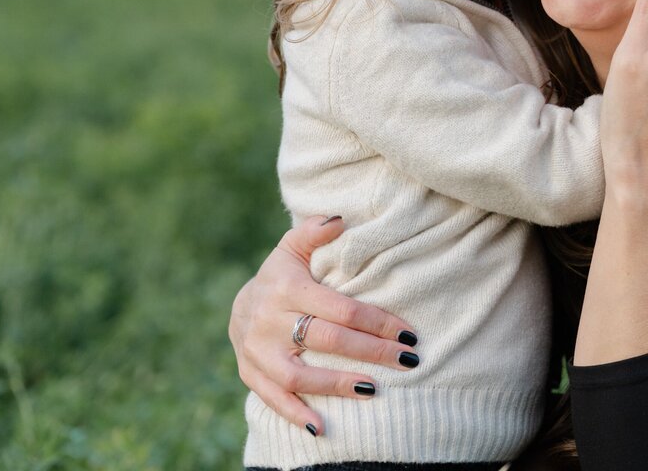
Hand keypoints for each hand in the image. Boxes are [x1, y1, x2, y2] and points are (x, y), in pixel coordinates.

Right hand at [228, 215, 417, 434]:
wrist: (239, 305)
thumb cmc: (281, 276)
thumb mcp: (292, 249)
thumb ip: (314, 232)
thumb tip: (341, 220)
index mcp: (286, 288)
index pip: (340, 308)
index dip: (376, 322)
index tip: (408, 333)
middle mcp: (269, 320)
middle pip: (327, 340)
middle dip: (371, 351)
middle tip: (407, 360)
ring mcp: (256, 351)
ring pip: (299, 374)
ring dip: (337, 384)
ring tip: (373, 389)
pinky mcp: (250, 374)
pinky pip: (273, 398)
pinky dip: (296, 414)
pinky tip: (322, 428)